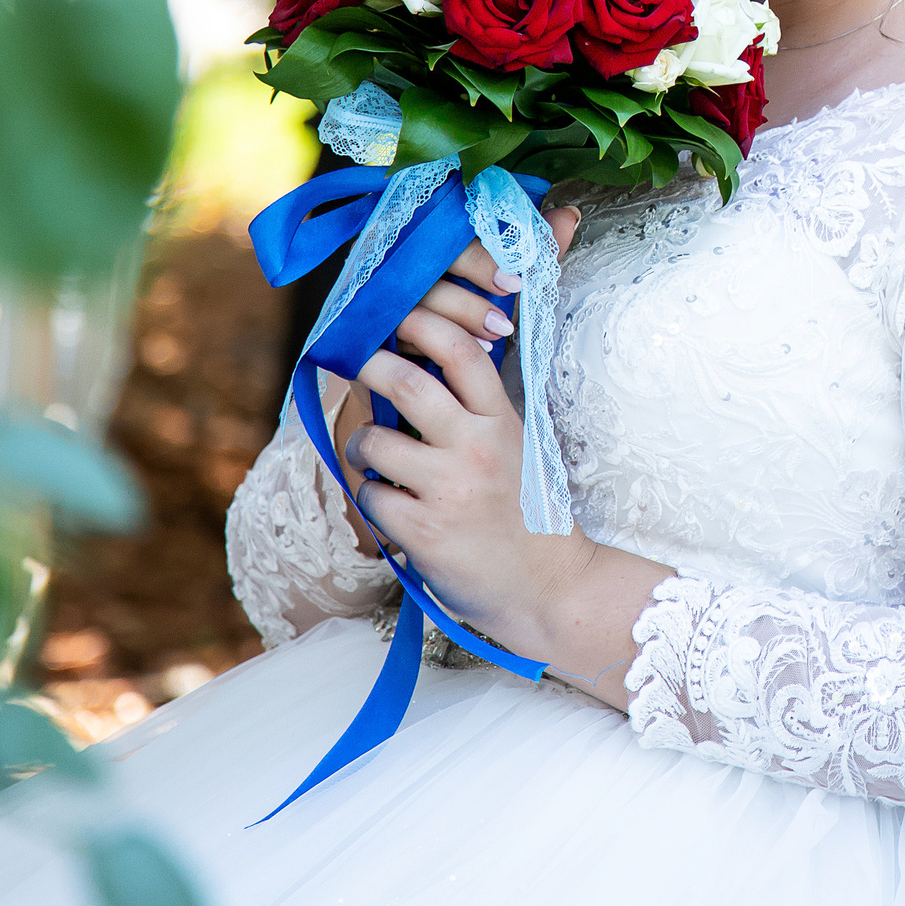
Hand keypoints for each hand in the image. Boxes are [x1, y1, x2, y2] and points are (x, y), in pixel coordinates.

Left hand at [334, 206, 586, 640]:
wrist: (547, 585)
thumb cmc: (525, 512)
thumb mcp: (516, 447)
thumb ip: (475, 410)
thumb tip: (415, 362)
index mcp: (503, 421)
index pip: (461, 350)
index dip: (423, 324)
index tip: (397, 319)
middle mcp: (478, 448)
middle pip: (407, 382)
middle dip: (371, 366)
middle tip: (357, 364)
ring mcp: (450, 490)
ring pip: (374, 442)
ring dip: (362, 446)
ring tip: (374, 457)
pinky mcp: (425, 533)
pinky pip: (370, 496)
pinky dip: (371, 498)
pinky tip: (393, 508)